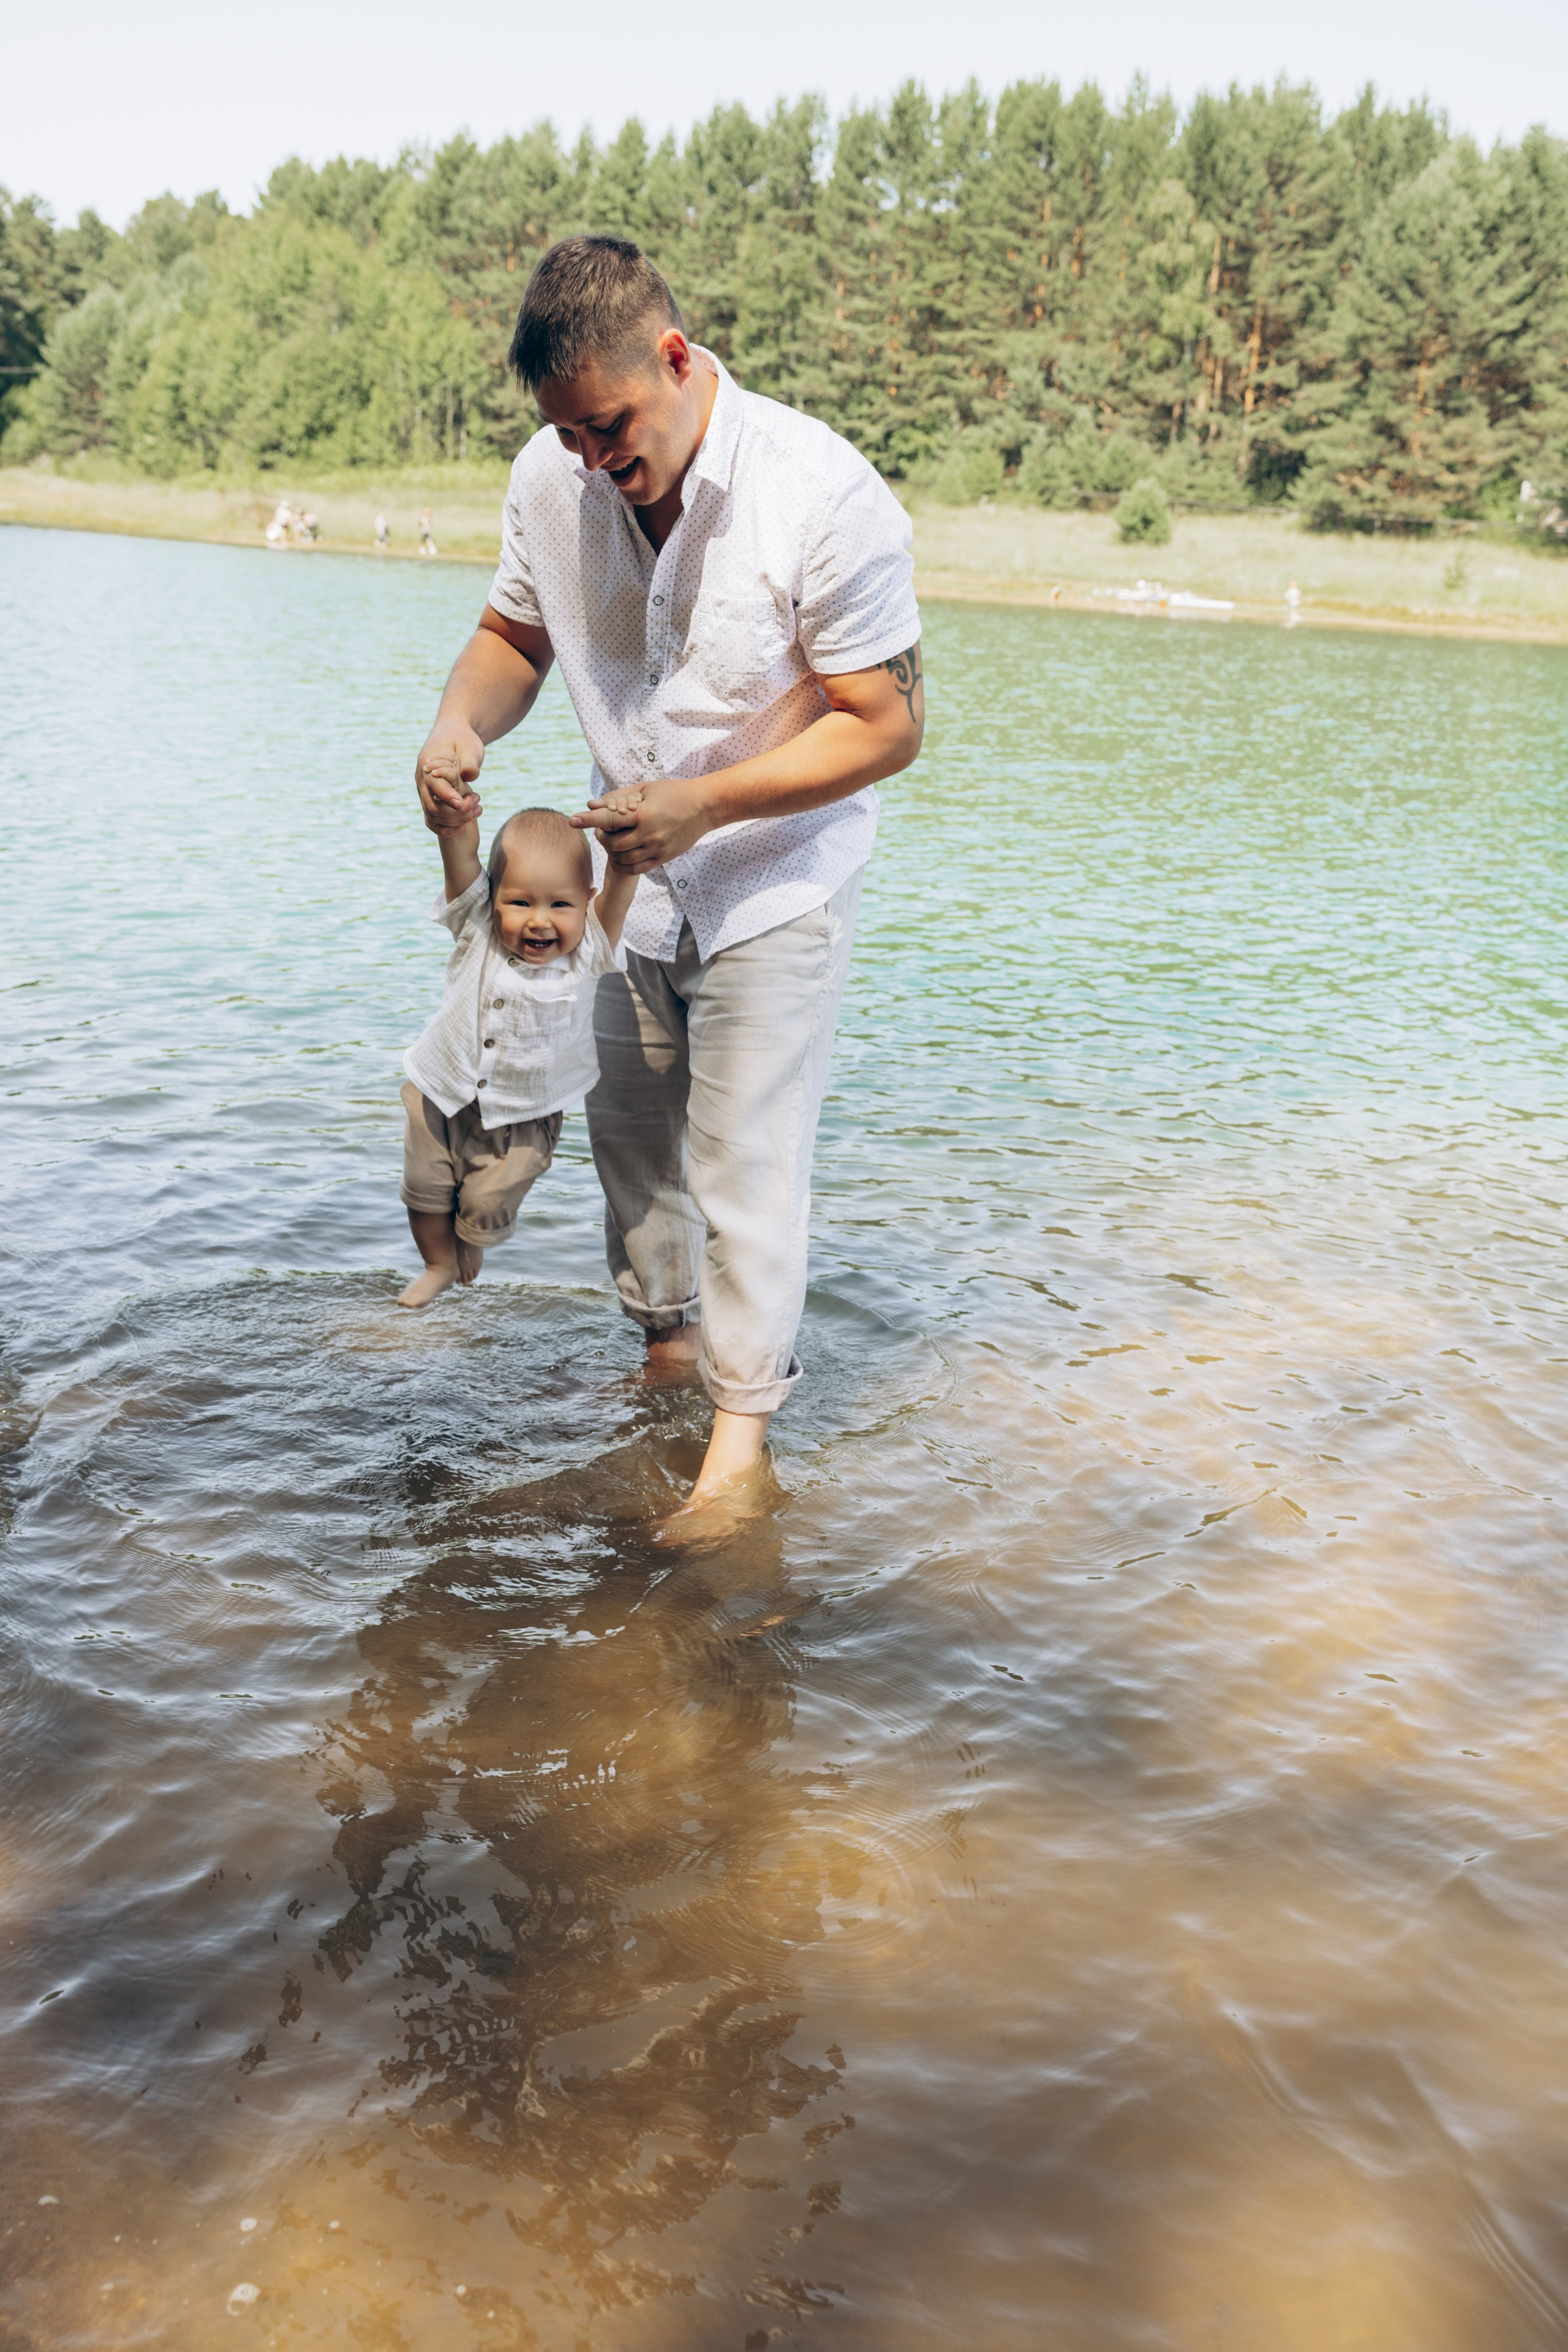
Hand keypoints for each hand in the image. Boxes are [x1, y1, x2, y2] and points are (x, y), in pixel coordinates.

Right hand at [415, 721, 484, 833]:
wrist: (454, 734)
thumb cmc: (462, 739)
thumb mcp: (469, 747)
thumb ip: (469, 762)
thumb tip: (469, 774)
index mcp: (427, 764)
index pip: (433, 785)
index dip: (447, 796)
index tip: (462, 803)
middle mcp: (421, 780)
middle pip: (432, 807)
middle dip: (456, 812)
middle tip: (478, 803)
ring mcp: (424, 791)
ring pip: (432, 816)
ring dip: (455, 820)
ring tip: (478, 810)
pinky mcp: (430, 798)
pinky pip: (432, 820)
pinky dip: (445, 828)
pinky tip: (463, 827)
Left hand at [571, 778, 711, 870]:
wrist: (704, 808)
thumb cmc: (673, 792)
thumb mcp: (645, 788)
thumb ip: (618, 798)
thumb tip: (591, 805)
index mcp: (644, 813)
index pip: (608, 818)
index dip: (588, 820)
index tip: (572, 820)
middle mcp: (649, 834)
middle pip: (612, 843)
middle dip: (603, 836)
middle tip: (605, 828)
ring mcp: (657, 849)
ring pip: (622, 858)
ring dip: (612, 850)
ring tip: (616, 838)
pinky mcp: (662, 859)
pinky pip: (635, 868)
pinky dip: (623, 863)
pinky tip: (623, 853)